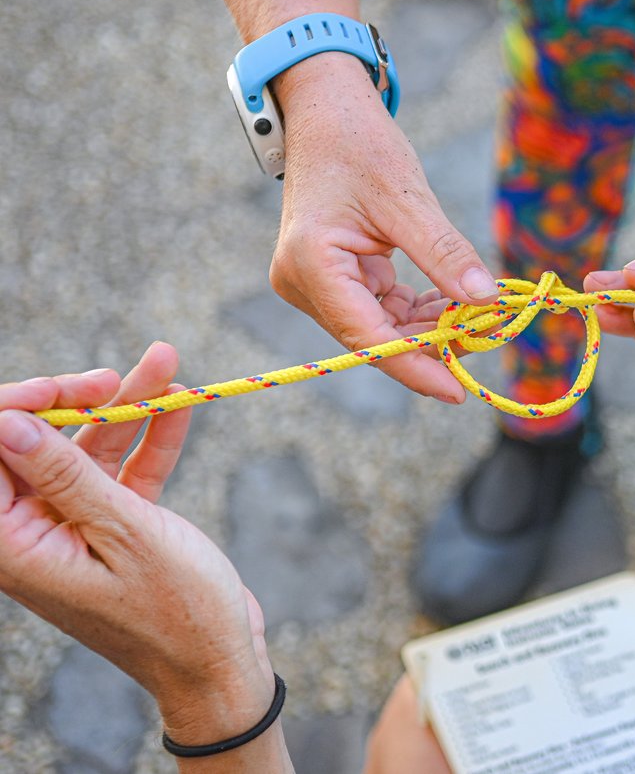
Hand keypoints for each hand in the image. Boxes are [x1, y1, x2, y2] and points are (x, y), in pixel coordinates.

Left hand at [0, 345, 274, 744]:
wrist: (221, 664)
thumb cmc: (177, 613)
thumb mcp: (126, 535)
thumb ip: (67, 476)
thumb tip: (7, 424)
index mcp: (14, 546)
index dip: (16, 410)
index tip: (67, 387)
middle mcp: (34, 532)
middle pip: (33, 442)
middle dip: (73, 398)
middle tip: (114, 376)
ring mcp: (75, 526)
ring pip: (86, 446)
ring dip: (125, 405)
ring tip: (165, 363)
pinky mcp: (115, 525)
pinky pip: (123, 467)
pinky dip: (151, 436)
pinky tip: (180, 401)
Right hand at [270, 54, 498, 402]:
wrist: (325, 108)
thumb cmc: (358, 142)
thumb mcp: (408, 198)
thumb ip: (444, 252)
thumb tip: (485, 300)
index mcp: (311, 264)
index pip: (368, 337)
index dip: (415, 367)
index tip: (458, 391)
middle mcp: (304, 283)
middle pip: (375, 337)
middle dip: (431, 344)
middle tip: (488, 339)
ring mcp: (317, 282)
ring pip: (381, 326)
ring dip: (430, 327)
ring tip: (481, 320)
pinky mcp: (334, 277)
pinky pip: (381, 307)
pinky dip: (419, 309)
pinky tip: (456, 303)